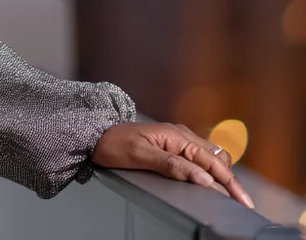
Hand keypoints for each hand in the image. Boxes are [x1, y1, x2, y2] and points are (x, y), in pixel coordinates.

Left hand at [92, 121, 254, 208]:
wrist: (95, 136)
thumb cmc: (114, 145)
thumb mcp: (141, 156)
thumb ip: (172, 166)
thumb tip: (204, 178)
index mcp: (176, 135)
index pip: (212, 161)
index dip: (230, 182)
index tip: (243, 201)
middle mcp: (181, 135)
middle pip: (217, 158)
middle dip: (230, 179)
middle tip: (239, 202)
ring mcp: (177, 139)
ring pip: (210, 157)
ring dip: (221, 174)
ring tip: (229, 195)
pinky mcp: (172, 145)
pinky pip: (198, 157)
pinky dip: (210, 169)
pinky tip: (210, 181)